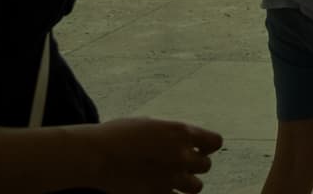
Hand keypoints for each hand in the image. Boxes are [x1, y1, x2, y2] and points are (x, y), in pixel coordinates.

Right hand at [84, 117, 221, 193]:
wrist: (97, 155)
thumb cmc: (118, 135)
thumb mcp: (151, 124)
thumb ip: (172, 134)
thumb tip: (183, 142)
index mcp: (181, 132)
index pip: (215, 142)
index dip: (207, 146)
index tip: (198, 148)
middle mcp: (181, 155)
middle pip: (205, 166)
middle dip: (193, 165)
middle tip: (177, 164)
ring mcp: (171, 177)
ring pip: (196, 187)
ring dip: (185, 183)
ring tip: (171, 179)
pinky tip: (157, 188)